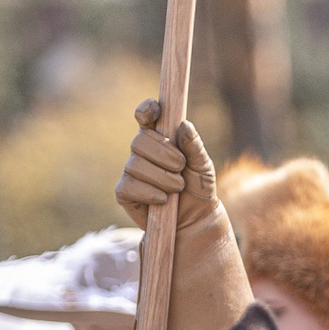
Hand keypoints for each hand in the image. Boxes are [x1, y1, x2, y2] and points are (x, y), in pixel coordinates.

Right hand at [116, 99, 223, 243]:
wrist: (195, 219)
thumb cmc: (198, 188)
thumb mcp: (204, 167)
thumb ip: (195, 146)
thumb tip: (184, 125)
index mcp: (160, 138)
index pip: (145, 116)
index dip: (146, 110)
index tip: (155, 110)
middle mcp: (142, 152)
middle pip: (139, 141)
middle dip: (163, 154)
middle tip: (181, 167)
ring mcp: (131, 171)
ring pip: (135, 165)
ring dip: (162, 177)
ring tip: (177, 187)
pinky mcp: (125, 192)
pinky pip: (129, 186)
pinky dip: (149, 192)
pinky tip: (163, 200)